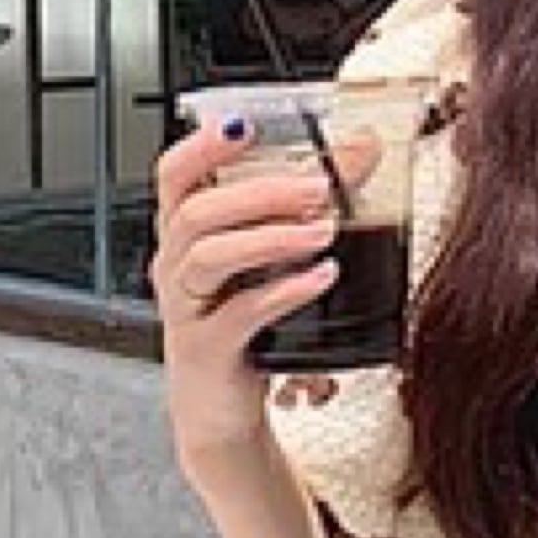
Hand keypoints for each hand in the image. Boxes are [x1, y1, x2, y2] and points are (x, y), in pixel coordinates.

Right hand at [148, 116, 381, 471]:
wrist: (223, 413)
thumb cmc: (246, 333)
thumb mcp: (271, 266)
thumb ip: (308, 207)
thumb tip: (363, 150)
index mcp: (184, 237)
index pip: (174, 175)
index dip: (203, 145)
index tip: (244, 123)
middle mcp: (176, 266)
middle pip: (199, 211)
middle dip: (260, 193)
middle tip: (318, 186)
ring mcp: (187, 309)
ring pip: (210, 255)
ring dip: (272, 236)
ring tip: (324, 231)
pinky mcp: (208, 350)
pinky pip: (240, 313)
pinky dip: (283, 291)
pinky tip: (319, 278)